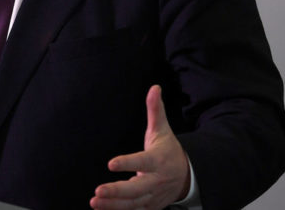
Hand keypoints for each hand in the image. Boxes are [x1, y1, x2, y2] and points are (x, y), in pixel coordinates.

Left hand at [90, 85, 190, 209]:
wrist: (189, 176)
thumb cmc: (168, 150)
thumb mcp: (163, 130)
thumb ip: (155, 110)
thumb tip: (154, 87)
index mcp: (157, 160)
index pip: (142, 161)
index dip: (127, 163)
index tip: (110, 163)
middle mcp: (156, 180)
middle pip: (137, 189)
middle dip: (117, 191)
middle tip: (97, 191)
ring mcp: (154, 196)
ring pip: (134, 204)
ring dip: (114, 205)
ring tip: (94, 202)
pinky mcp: (151, 206)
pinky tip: (102, 209)